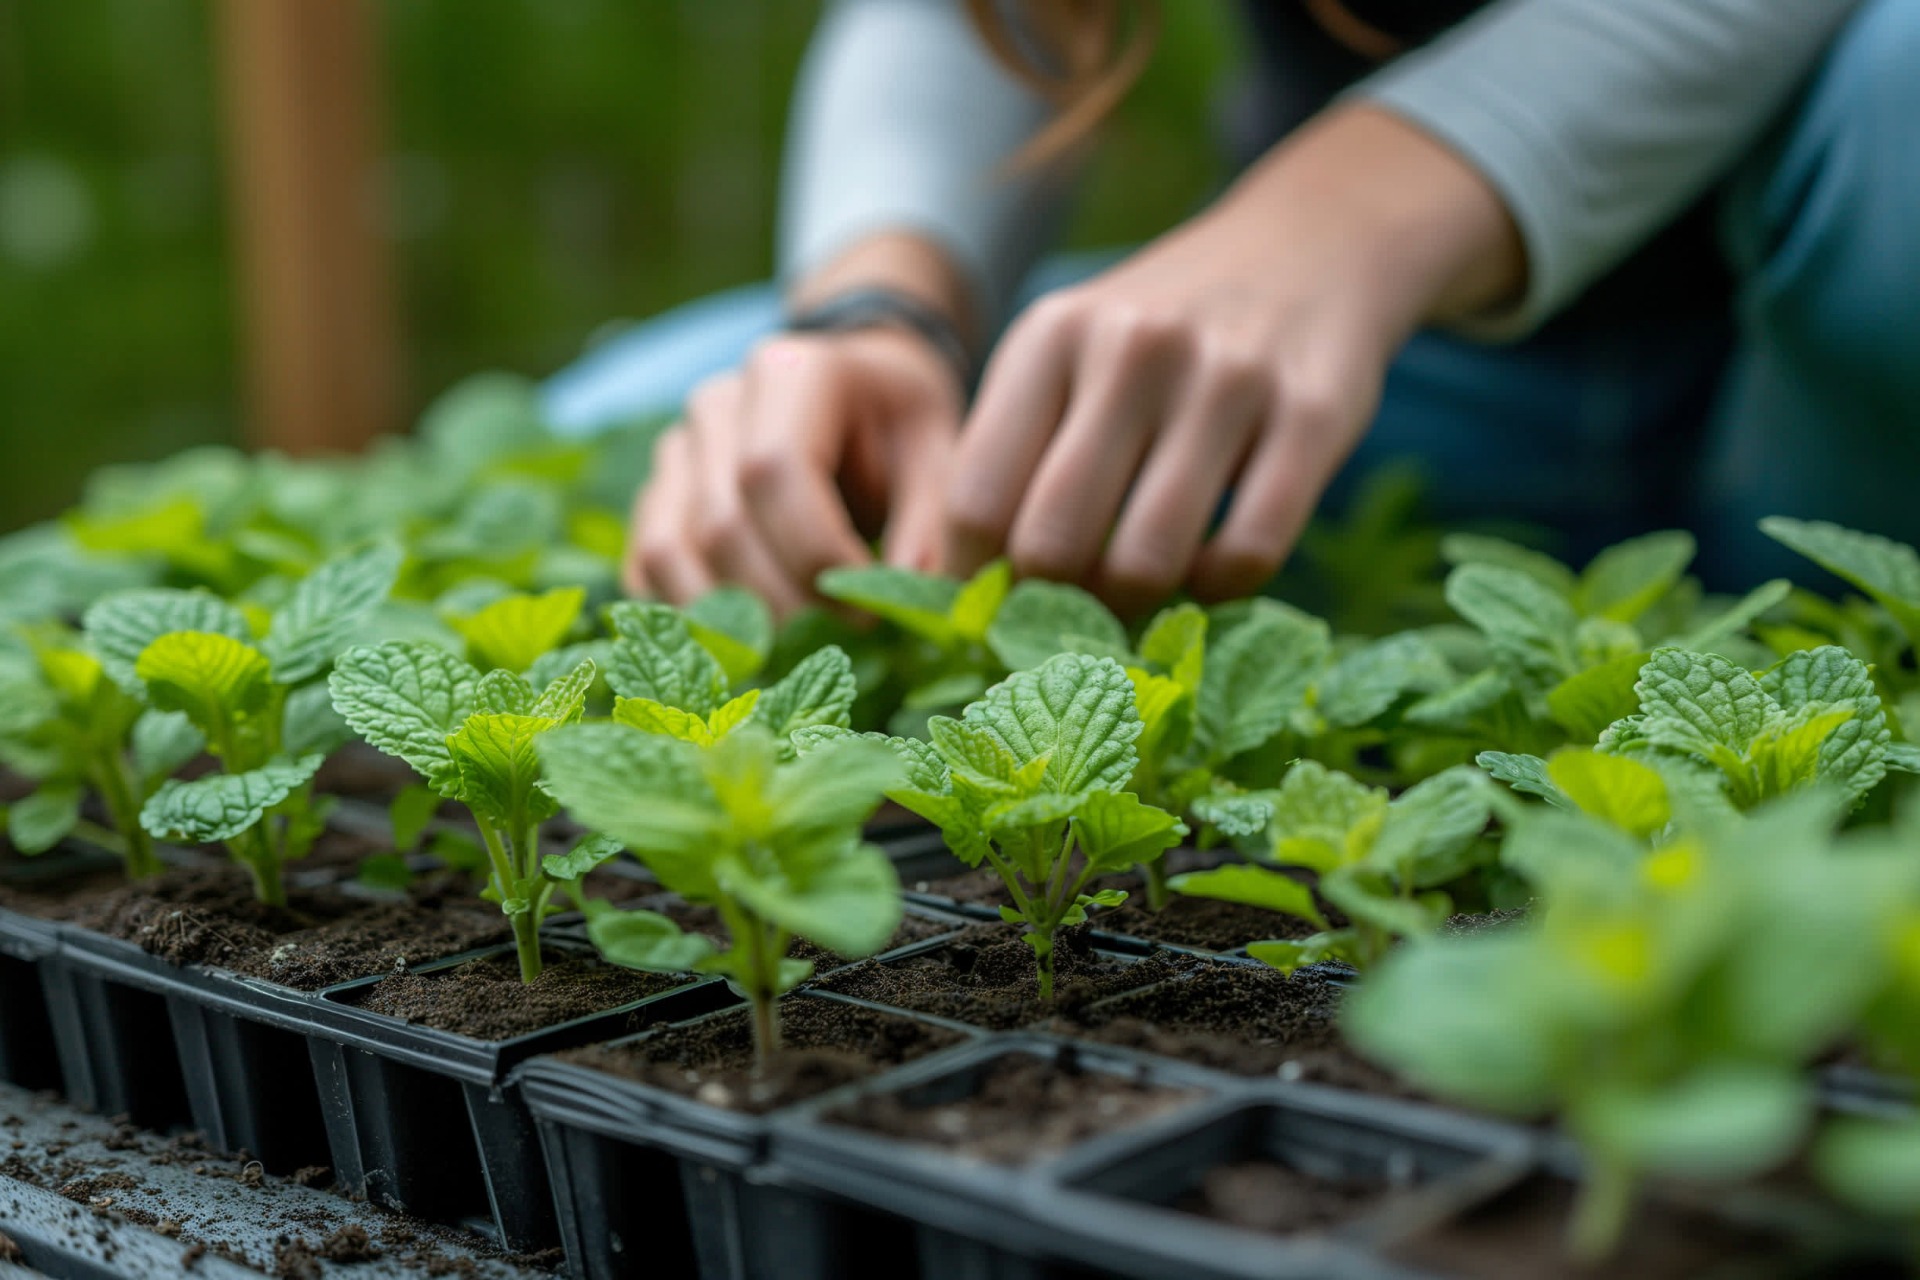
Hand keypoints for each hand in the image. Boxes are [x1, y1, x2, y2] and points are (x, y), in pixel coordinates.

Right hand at [626, 326, 962, 613]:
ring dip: (731, 622)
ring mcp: (678, 448)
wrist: (857, 397)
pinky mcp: (658, 494)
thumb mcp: (938, 459)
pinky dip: (688, 617)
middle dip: (783, 603)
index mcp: (791, 373)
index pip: (773, 470)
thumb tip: (906, 598)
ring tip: (799, 650)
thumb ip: (930, 524)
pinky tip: (747, 642)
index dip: (815, 555)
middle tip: (842, 642)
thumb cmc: (899, 430)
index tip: (869, 609)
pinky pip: (647, 567)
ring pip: (672, 553)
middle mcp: (719, 403)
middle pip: (722, 524)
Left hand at [943, 105, 1523, 614]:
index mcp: (1051, 337)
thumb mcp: (1067, 354)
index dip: (976, 581)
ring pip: (1147, 560)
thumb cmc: (1158, 333)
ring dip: (1133, 604)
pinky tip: (1209, 568)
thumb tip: (965, 594)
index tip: (994, 606)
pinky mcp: (1314, 415)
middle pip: (1051, 543)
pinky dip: (1218, 587)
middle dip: (1052, 606)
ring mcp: (1228, 379)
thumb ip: (1011, 451)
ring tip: (1135, 592)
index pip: (976, 502)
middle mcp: (1134, 349)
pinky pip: (1249, 553)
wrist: (1307, 243)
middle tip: (1070, 613)